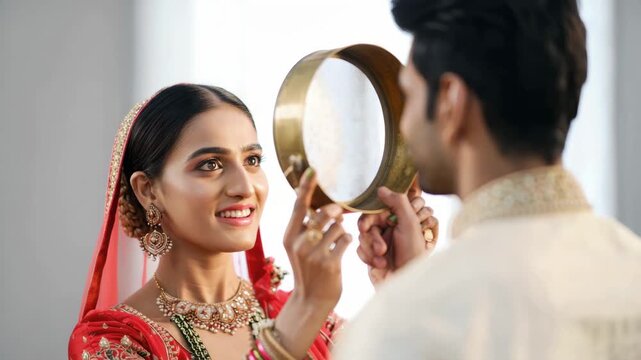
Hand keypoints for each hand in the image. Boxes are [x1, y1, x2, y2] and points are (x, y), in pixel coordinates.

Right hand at [283, 167, 350, 306]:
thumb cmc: (310, 269)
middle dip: (335, 212)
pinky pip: (346, 240)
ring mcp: (313, 254)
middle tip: (339, 215)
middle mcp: (299, 243)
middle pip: (323, 214)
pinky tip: (342, 249)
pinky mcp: (329, 263)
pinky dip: (348, 242)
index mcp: (290, 235)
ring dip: (342, 231)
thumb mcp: (300, 246)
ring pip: (338, 227)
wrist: (311, 299)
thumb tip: (326, 206)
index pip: (299, 206)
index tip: (313, 169)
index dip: (306, 186)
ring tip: (337, 241)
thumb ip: (307, 227)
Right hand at [356, 178, 438, 284]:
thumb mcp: (410, 223)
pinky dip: (368, 258)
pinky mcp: (370, 256)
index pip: (375, 212)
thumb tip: (381, 188)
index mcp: (397, 220)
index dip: (369, 219)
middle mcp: (387, 230)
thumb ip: (398, 202)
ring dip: (371, 250)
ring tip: (384, 260)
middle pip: (366, 225)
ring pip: (361, 238)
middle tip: (381, 248)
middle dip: (372, 238)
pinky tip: (380, 265)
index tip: (368, 226)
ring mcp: (378, 243)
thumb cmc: (413, 254)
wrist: (406, 284)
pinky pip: (359, 250)